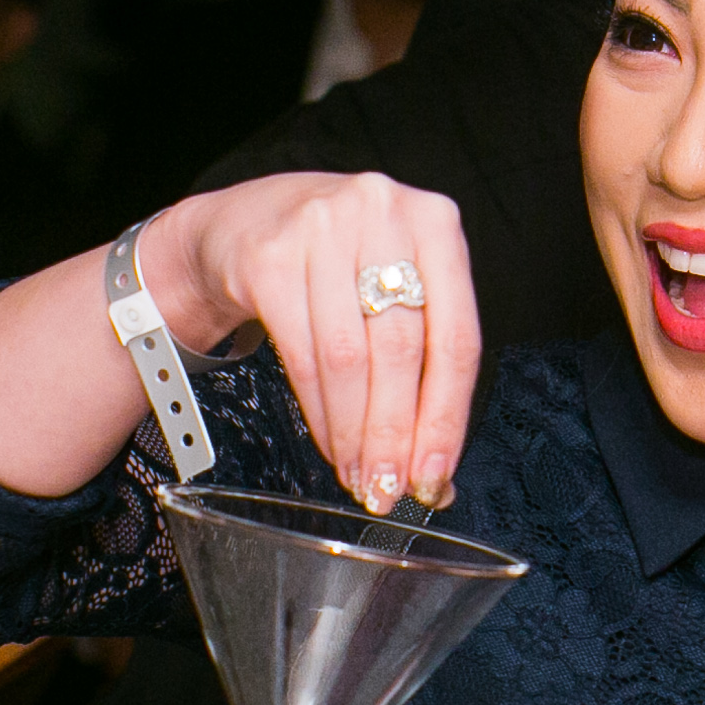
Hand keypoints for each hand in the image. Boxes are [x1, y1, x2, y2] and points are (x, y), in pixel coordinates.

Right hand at [155, 173, 480, 512]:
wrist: (248, 223)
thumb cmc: (340, 262)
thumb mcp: (394, 288)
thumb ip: (424, 367)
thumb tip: (438, 476)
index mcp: (436, 222)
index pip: (456, 338)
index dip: (446, 418)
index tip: (434, 477)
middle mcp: (383, 213)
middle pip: (400, 352)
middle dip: (396, 436)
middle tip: (391, 491)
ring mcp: (322, 228)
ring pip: (348, 359)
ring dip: (354, 434)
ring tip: (359, 478)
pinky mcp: (270, 256)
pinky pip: (301, 356)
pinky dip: (319, 414)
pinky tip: (329, 443)